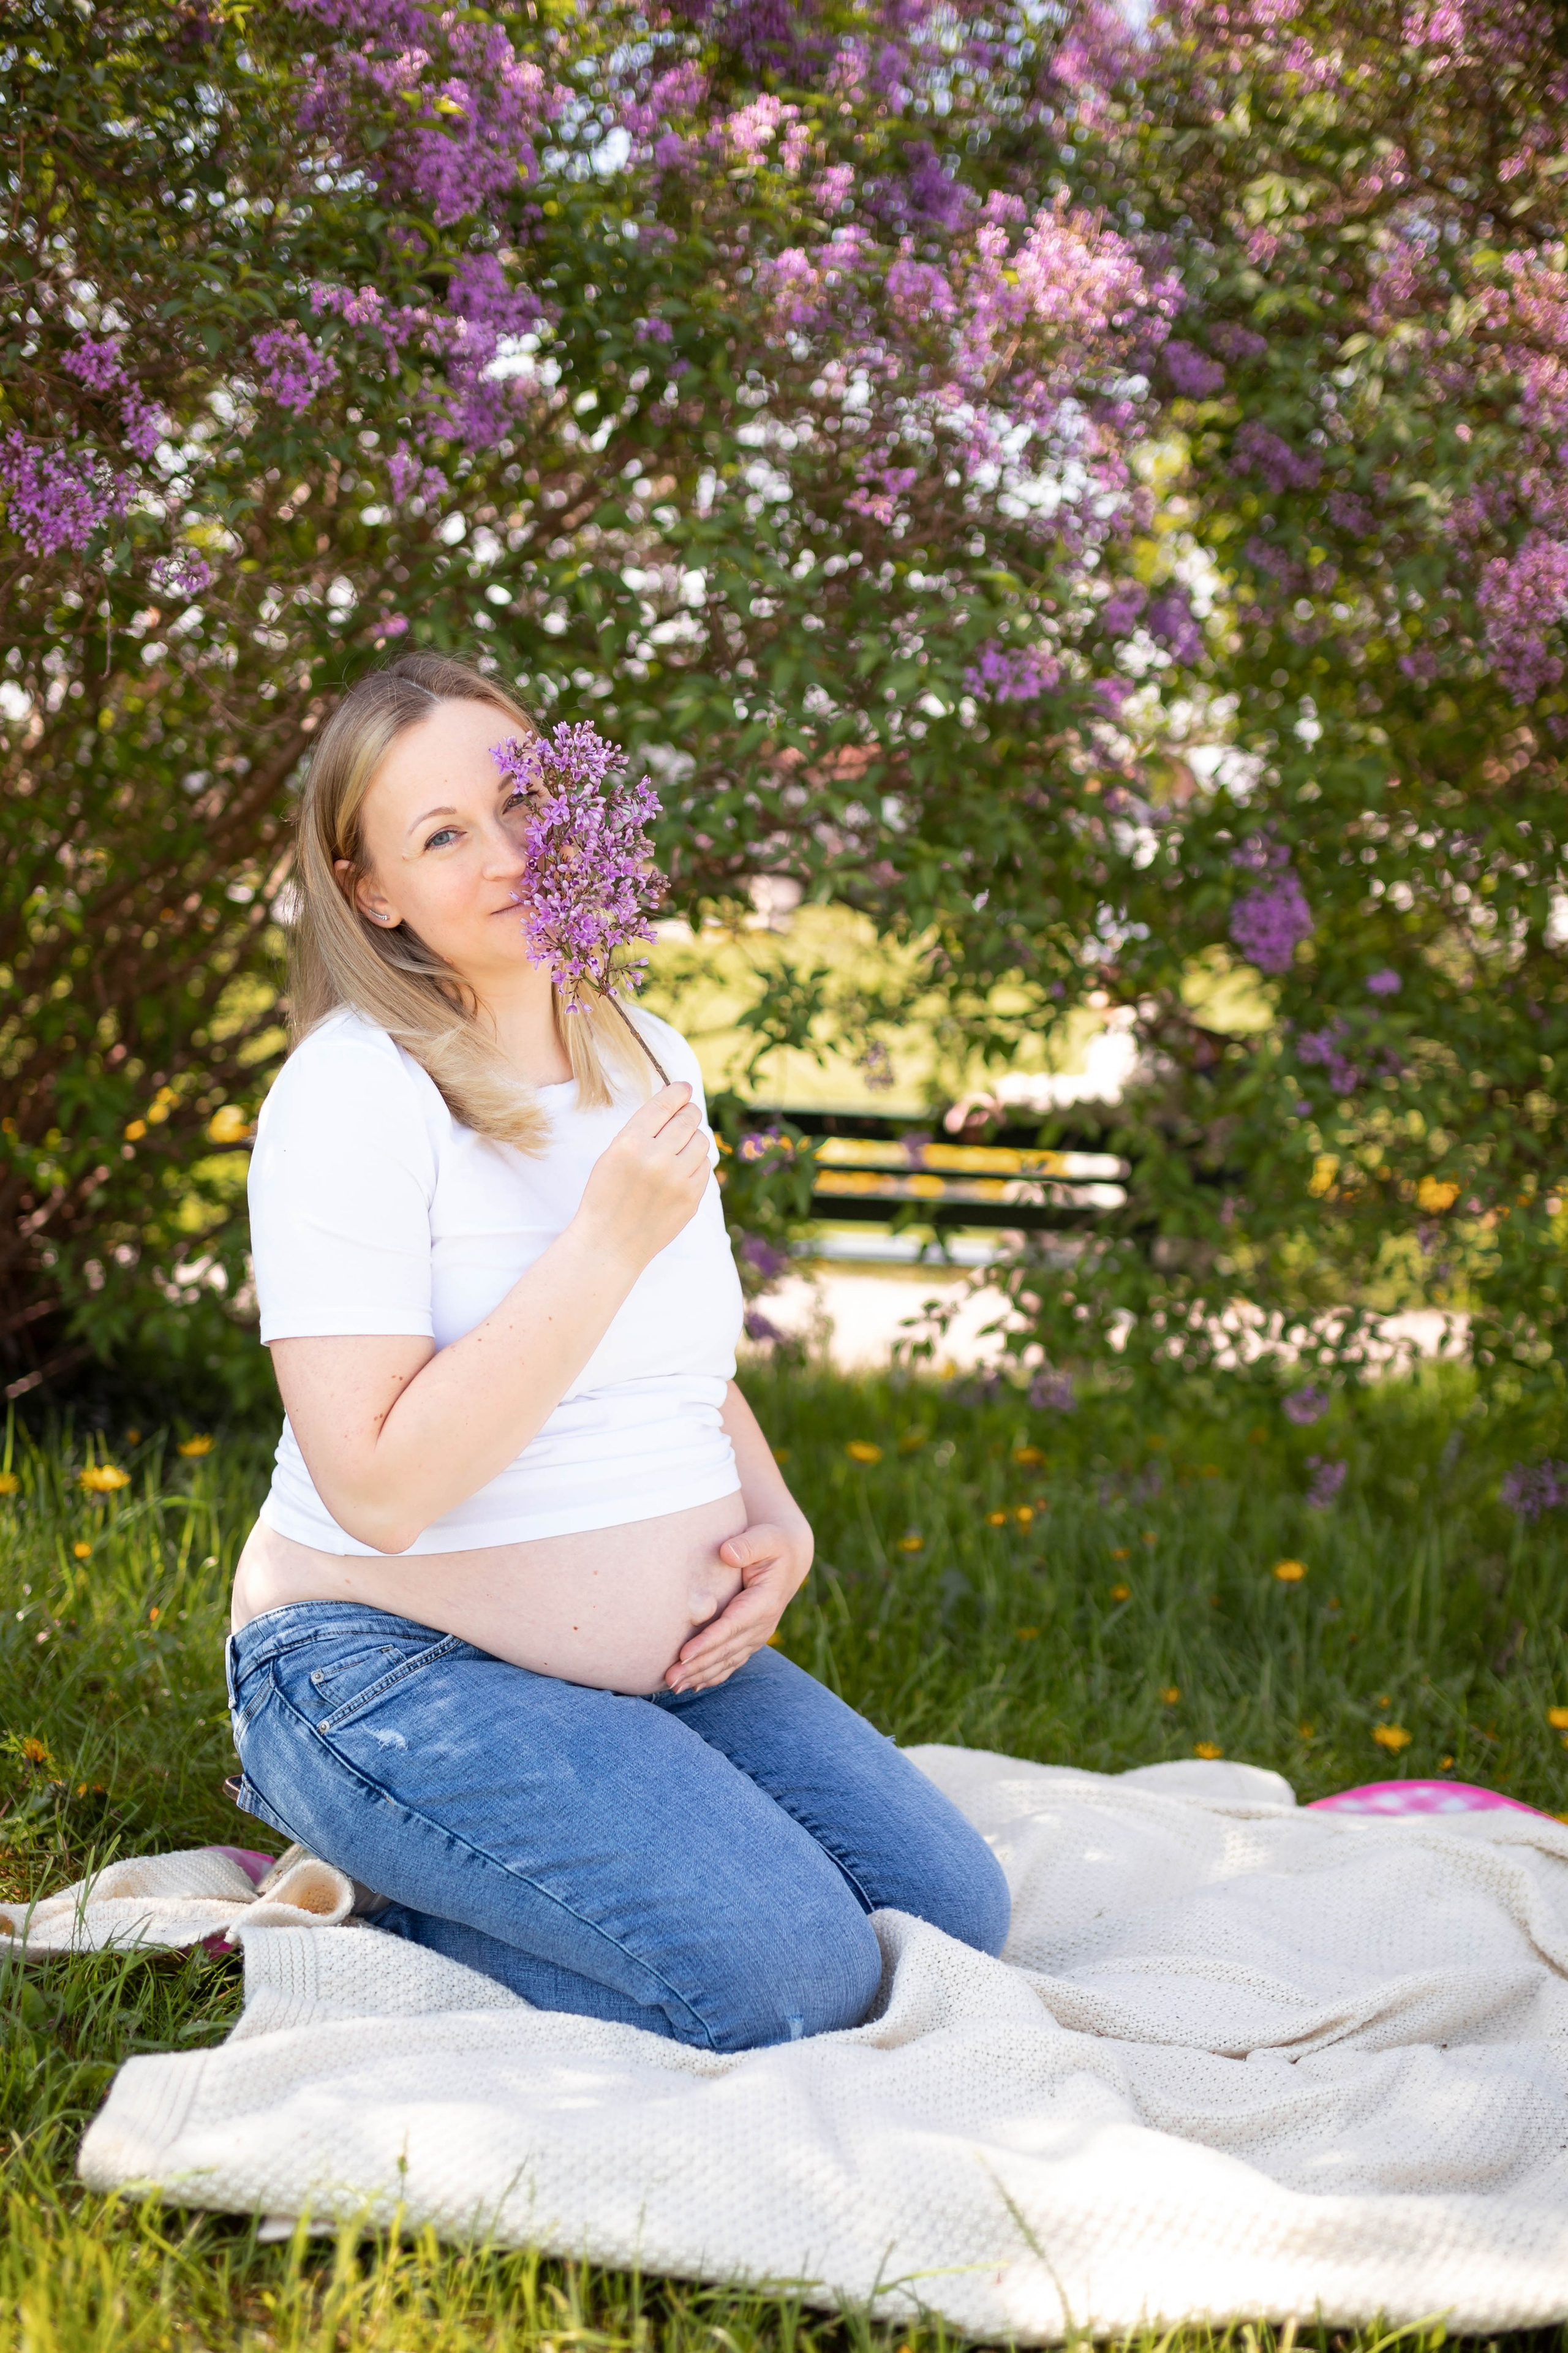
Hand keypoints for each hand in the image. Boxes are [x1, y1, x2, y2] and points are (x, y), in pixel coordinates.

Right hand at [575, 1083, 709, 1271]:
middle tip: (687, 1113)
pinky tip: (681, 1171)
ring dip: (694, 1139)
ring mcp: (677, 1181)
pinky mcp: (691, 1199)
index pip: (663, 1106)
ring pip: (702, 1141)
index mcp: (629, 1144)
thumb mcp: (611, 1156)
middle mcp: (656, 1159)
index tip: (685, 1088)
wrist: (610, 1243)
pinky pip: (705, 1167)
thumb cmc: (606, 1196)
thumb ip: (640, 1131)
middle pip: (688, 1120)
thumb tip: (674, 1105)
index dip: (678, 1092)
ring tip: (680, 1147)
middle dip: (689, 1112)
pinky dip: (696, 1164)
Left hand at [666, 1519, 812, 1692]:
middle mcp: (762, 1625)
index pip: (732, 1626)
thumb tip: (727, 1552)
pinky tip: (693, 1685)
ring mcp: (756, 1635)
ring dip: (700, 1676)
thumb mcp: (767, 1538)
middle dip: (697, 1666)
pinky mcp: (750, 1639)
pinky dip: (712, 1675)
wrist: (789, 1557)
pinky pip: (731, 1662)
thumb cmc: (773, 1543)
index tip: (683, 1654)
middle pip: (726, 1651)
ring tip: (673, 1687)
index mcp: (764, 1602)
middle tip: (669, 1678)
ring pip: (727, 1662)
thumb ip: (748, 1545)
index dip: (707, 1642)